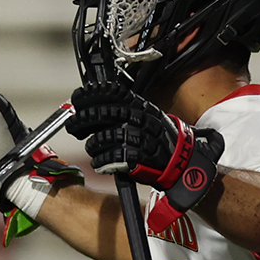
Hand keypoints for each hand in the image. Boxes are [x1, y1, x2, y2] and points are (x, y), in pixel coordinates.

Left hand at [65, 82, 223, 228]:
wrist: (185, 164)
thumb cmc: (160, 141)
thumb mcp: (146, 117)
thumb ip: (124, 109)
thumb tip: (92, 102)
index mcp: (142, 107)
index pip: (114, 94)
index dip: (92, 95)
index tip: (78, 97)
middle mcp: (142, 120)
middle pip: (106, 114)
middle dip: (84, 119)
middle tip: (74, 125)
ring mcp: (143, 139)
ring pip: (107, 137)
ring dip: (93, 144)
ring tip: (92, 147)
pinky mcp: (142, 159)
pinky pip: (115, 158)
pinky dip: (103, 161)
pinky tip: (99, 162)